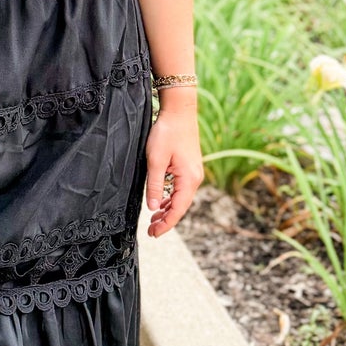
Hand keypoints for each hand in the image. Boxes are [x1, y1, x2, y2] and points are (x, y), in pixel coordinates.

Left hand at [145, 94, 202, 236]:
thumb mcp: (155, 160)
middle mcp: (195, 178)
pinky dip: (171, 198)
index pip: (178, 209)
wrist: (180, 111)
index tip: (153, 234)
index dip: (166, 224)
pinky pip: (181, 189)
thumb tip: (153, 207)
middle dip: (166, 220)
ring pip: (181, 198)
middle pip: (181, 206)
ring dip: (168, 210)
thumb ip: (155, 185)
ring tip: (153, 220)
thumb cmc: (167, 132)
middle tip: (150, 231)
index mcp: (189, 179)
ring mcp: (194, 172)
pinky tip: (161, 202)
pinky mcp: (189, 167)